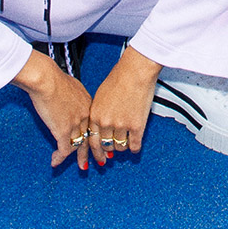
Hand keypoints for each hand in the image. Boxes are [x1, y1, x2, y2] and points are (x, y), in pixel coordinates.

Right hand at [12, 48, 92, 168]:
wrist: (47, 80)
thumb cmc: (54, 78)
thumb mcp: (70, 85)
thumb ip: (73, 94)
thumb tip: (69, 94)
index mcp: (88, 104)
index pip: (95, 124)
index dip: (99, 136)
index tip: (104, 143)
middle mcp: (84, 116)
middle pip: (93, 137)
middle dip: (98, 151)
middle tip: (102, 162)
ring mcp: (75, 124)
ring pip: (80, 145)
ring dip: (81, 158)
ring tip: (83, 167)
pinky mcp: (63, 131)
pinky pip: (63, 149)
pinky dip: (59, 158)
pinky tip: (55, 163)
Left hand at [85, 46, 159, 167]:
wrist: (135, 71)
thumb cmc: (119, 78)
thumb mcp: (100, 96)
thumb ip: (99, 113)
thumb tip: (100, 125)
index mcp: (95, 114)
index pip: (91, 140)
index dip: (94, 151)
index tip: (97, 156)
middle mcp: (106, 122)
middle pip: (104, 146)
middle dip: (105, 153)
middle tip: (108, 157)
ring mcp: (121, 125)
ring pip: (119, 147)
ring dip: (121, 147)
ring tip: (124, 143)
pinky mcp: (136, 126)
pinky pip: (135, 145)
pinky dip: (135, 148)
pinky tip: (135, 146)